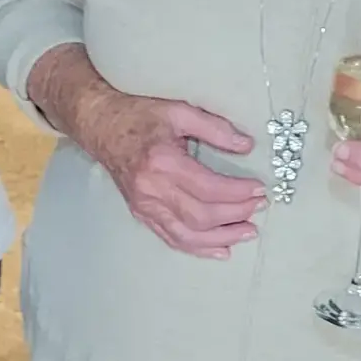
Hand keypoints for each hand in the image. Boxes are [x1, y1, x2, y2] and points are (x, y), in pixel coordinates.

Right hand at [72, 85, 262, 258]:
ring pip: (187, 234)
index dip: (237, 192)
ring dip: (221, 238)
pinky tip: (219, 249)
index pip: (208, 187)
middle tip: (258, 207)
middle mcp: (151, 189)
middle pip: (201, 215)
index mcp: (163, 162)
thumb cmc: (138, 116)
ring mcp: (144, 206)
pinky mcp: (141, 213)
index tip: (258, 190)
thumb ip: (214, 128)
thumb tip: (246, 145)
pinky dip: (198, 248)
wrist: (101, 126)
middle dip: (235, 215)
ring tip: (247, 233)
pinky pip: (172, 238)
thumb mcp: (179, 111)